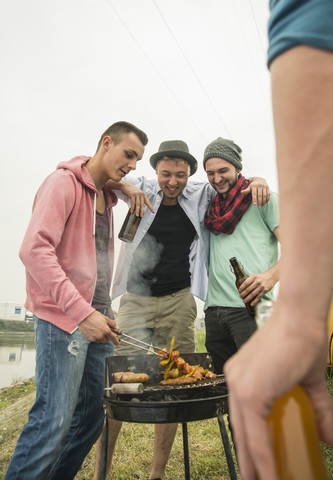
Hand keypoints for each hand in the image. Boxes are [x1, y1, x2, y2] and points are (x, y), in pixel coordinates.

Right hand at [78, 311, 119, 344]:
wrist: (84, 316)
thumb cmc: (94, 316)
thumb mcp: (105, 318)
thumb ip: (112, 323)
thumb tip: (116, 327)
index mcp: (106, 330)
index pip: (113, 338)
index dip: (116, 341)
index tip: (117, 343)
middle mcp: (101, 336)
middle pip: (106, 340)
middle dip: (106, 337)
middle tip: (104, 331)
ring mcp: (95, 338)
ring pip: (100, 341)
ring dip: (101, 338)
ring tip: (97, 331)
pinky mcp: (89, 339)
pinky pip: (95, 340)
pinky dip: (95, 338)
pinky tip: (93, 332)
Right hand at [119, 181, 153, 216]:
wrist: (125, 185)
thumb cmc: (131, 191)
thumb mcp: (137, 194)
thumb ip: (139, 199)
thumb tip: (140, 207)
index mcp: (143, 195)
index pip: (148, 202)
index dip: (151, 207)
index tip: (153, 212)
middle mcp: (141, 194)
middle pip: (142, 204)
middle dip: (142, 211)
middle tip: (142, 216)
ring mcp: (137, 194)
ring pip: (138, 204)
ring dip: (137, 211)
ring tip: (137, 215)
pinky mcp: (132, 195)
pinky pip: (133, 203)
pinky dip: (132, 208)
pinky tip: (132, 211)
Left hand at [224, 300, 332, 479]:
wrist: (301, 317)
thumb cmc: (304, 340)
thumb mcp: (309, 382)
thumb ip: (318, 411)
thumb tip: (330, 437)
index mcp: (243, 377)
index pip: (242, 418)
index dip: (248, 444)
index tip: (254, 465)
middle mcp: (235, 381)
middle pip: (240, 430)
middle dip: (249, 462)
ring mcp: (239, 386)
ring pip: (245, 437)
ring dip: (255, 466)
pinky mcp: (249, 392)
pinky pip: (254, 435)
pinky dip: (262, 459)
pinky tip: (269, 477)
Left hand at [239, 271, 275, 306]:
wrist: (272, 276)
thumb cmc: (262, 276)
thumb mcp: (255, 275)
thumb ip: (250, 279)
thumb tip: (243, 285)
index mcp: (254, 277)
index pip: (246, 283)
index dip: (242, 287)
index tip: (239, 290)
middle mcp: (257, 282)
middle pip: (248, 289)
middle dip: (243, 294)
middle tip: (240, 296)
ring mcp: (261, 286)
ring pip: (253, 294)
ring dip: (247, 298)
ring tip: (244, 301)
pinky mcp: (265, 290)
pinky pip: (259, 297)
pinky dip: (255, 301)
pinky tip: (251, 304)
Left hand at [242, 177, 269, 206]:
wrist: (260, 179)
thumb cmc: (253, 185)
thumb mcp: (249, 187)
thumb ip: (246, 190)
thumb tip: (241, 192)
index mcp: (254, 186)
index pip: (254, 193)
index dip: (254, 199)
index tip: (254, 204)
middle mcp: (260, 186)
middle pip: (260, 195)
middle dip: (259, 202)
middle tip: (259, 207)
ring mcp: (264, 187)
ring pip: (265, 195)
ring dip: (264, 201)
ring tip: (262, 206)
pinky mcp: (268, 188)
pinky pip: (268, 194)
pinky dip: (267, 199)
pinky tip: (265, 203)